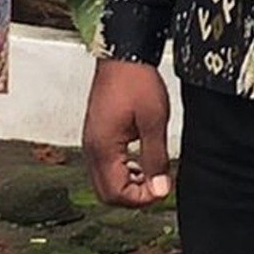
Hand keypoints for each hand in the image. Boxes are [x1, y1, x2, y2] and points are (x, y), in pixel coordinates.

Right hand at [82, 58, 172, 207]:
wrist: (122, 55)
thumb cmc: (136, 81)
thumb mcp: (154, 121)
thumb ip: (156, 158)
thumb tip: (160, 189)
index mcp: (103, 148)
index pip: (116, 194)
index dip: (141, 198)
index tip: (161, 188)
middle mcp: (92, 148)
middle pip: (106, 193)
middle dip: (133, 196)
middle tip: (156, 185)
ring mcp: (92, 141)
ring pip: (104, 181)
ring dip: (127, 184)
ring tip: (150, 173)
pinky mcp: (96, 134)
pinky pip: (104, 165)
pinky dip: (122, 170)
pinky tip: (139, 160)